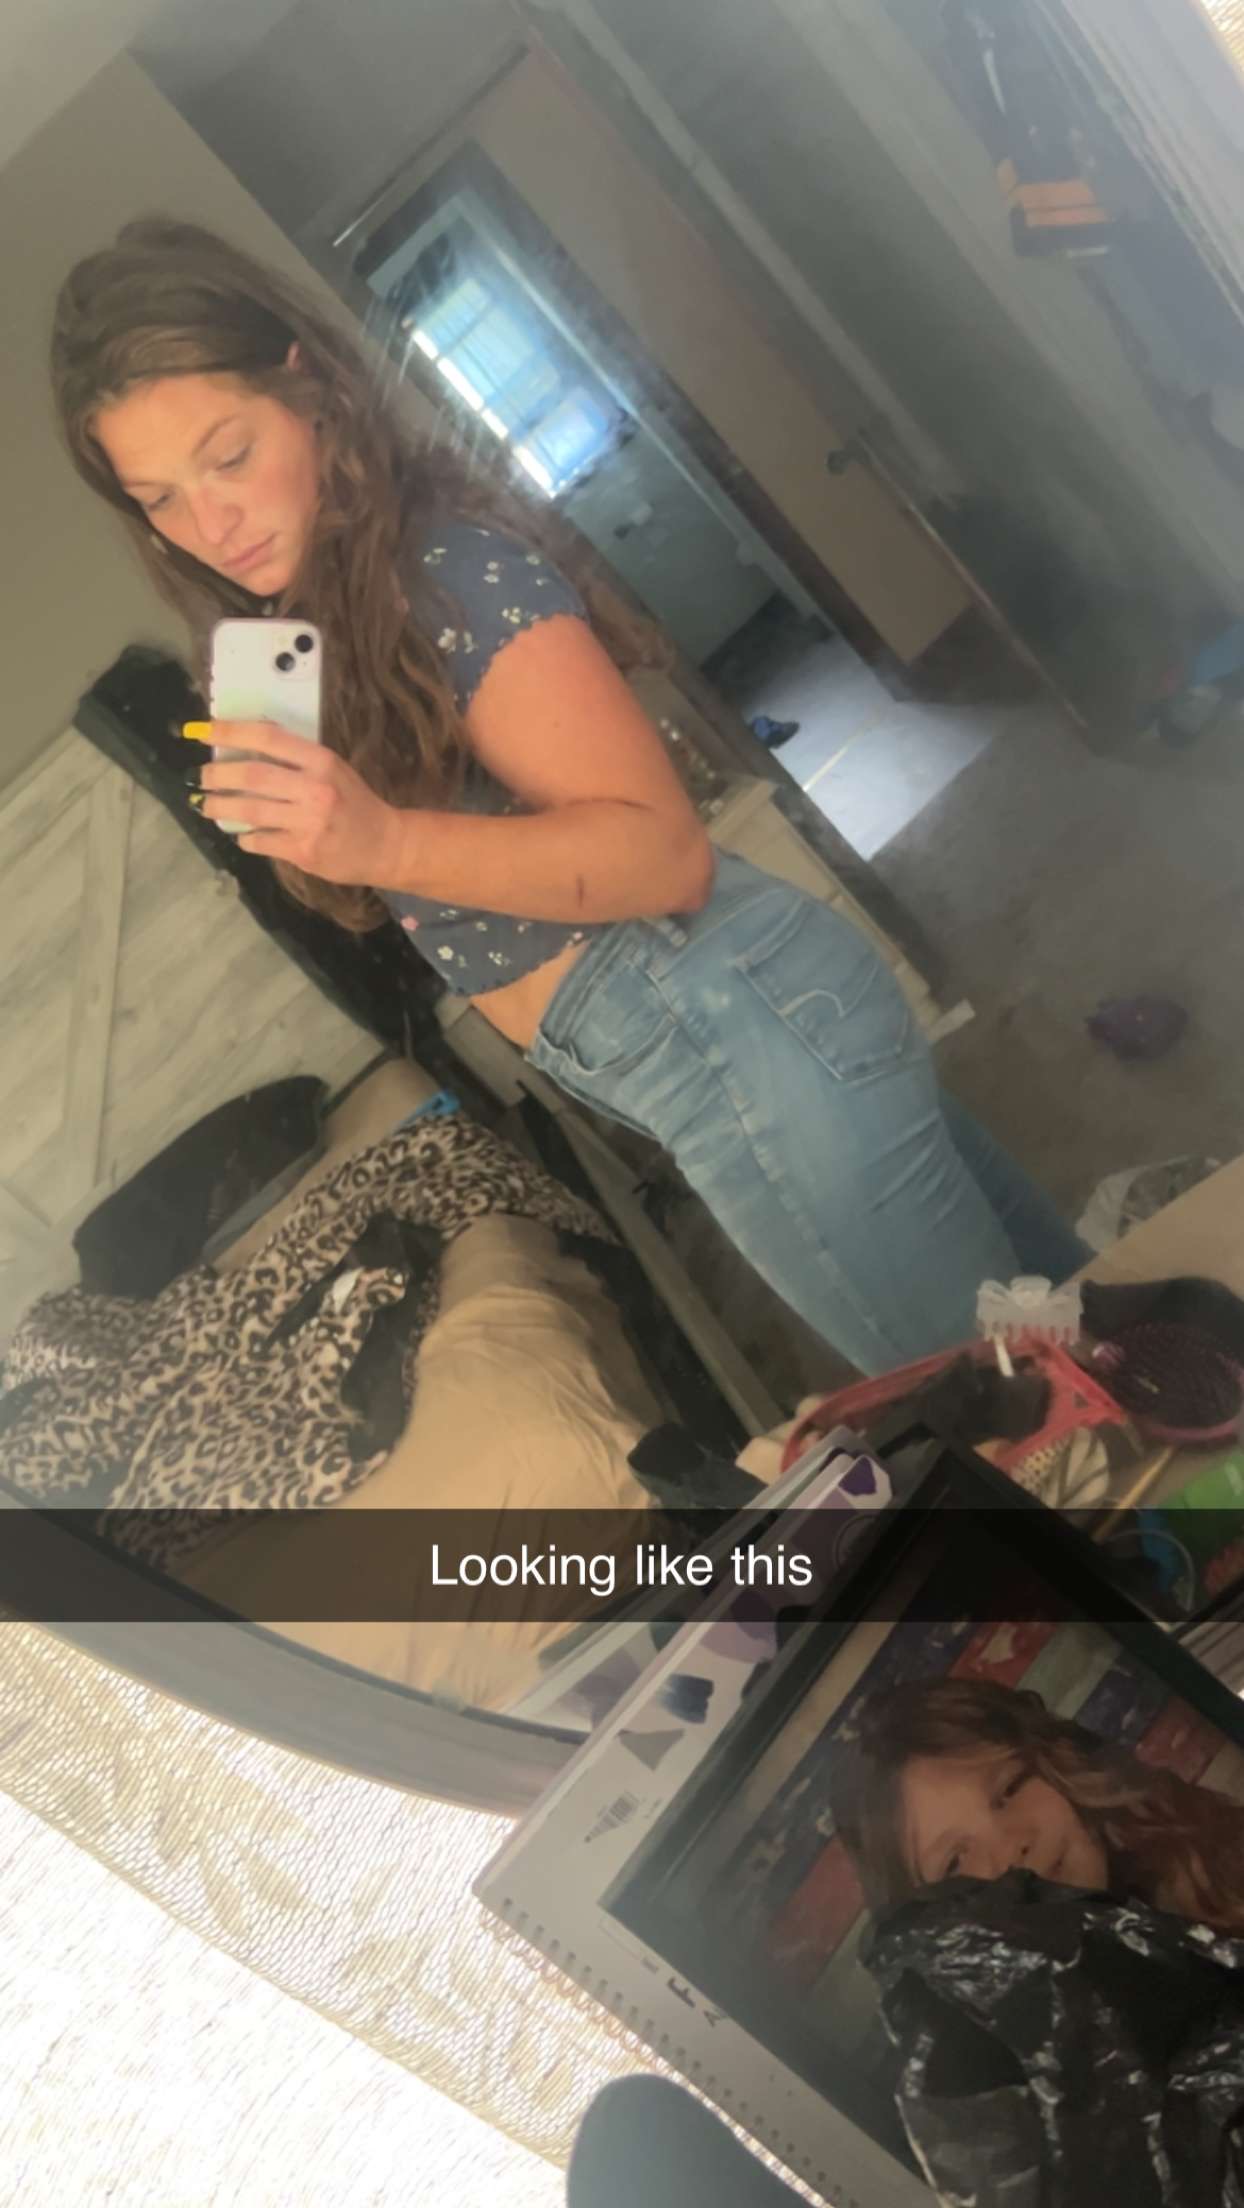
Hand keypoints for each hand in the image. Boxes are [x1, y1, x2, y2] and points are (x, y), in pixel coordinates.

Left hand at [196, 722, 402, 884]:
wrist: (386, 845)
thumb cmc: (355, 802)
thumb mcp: (332, 769)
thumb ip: (295, 758)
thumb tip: (244, 747)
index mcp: (321, 761)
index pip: (268, 737)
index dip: (230, 732)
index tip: (203, 730)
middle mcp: (314, 789)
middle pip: (251, 776)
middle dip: (217, 775)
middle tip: (201, 777)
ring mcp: (308, 823)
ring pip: (249, 811)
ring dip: (219, 807)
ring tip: (205, 804)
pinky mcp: (303, 852)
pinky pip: (261, 841)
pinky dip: (245, 837)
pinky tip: (243, 834)